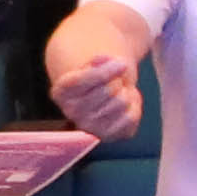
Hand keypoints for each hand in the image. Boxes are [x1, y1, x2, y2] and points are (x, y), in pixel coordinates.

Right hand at [47, 18, 145, 135]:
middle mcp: (70, 112)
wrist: (102, 93)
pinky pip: (131, 117)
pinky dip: (134, 106)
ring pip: (122, 102)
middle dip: (117, 81)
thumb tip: (107, 59)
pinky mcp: (107, 136)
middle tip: (114, 82)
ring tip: (118, 93)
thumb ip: (101, 59)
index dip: (108, 70)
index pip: (84, 79)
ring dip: (125, 93)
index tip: (122, 63)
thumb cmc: (99, 75)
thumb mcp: (97, 62)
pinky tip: (124, 105)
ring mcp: (88, 127)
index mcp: (61, 92)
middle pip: (109, 90)